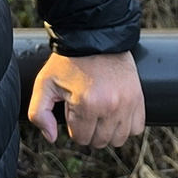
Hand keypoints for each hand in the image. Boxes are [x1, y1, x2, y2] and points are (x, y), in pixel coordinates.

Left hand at [27, 50, 145, 147]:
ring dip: (107, 131)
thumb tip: (52, 137)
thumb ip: (39, 113)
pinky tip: (115, 114)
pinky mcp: (138, 98)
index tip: (73, 108)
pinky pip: (136, 128)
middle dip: (89, 130)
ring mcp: (128, 103)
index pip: (81, 138)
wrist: (95, 36)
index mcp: (87, 104)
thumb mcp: (44, 83)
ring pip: (119, 139)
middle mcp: (110, 106)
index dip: (73, 126)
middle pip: (100, 141)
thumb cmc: (69, 61)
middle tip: (85, 110)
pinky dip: (126, 126)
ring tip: (99, 113)